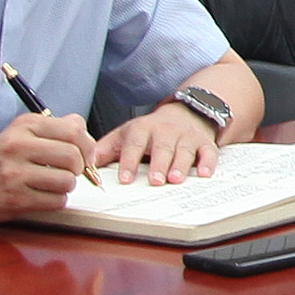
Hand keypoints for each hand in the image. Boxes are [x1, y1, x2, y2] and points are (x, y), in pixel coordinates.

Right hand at [0, 111, 93, 221]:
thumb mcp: (21, 133)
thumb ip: (53, 128)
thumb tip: (83, 129)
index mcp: (24, 126)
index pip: (74, 130)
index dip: (87, 145)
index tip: (84, 155)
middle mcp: (19, 146)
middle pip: (73, 156)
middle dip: (79, 168)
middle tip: (70, 171)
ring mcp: (16, 174)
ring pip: (67, 181)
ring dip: (67, 186)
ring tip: (53, 184)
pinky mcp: (17, 198)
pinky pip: (56, 201)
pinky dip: (56, 200)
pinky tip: (43, 196)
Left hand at [93, 103, 220, 183]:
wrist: (183, 114)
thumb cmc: (149, 131)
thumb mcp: (125, 135)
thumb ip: (106, 150)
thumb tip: (86, 165)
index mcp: (142, 129)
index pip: (134, 145)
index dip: (129, 162)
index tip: (125, 179)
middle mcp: (165, 131)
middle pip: (161, 147)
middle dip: (158, 164)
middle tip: (155, 181)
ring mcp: (185, 136)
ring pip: (184, 150)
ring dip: (181, 165)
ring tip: (175, 179)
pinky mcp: (204, 143)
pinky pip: (208, 152)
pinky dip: (208, 163)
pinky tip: (205, 174)